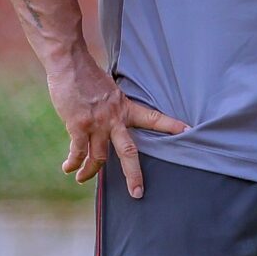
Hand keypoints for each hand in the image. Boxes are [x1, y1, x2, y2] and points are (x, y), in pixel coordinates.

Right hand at [47, 50, 187, 198]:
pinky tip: (68, 168)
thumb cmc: (87, 73)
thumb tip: (110, 116)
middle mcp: (114, 119)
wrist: (70, 62)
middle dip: (133, 174)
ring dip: (89, 172)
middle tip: (138, 193)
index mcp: (125, 107)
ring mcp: (96, 124)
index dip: (170, 125)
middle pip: (128, 152)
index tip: (188, 131)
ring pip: (98, 158)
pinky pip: (77, 152)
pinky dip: (72, 162)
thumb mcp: (109, 88)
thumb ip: (112, 105)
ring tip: (82, 179)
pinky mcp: (78, 126)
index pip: (153, 117)